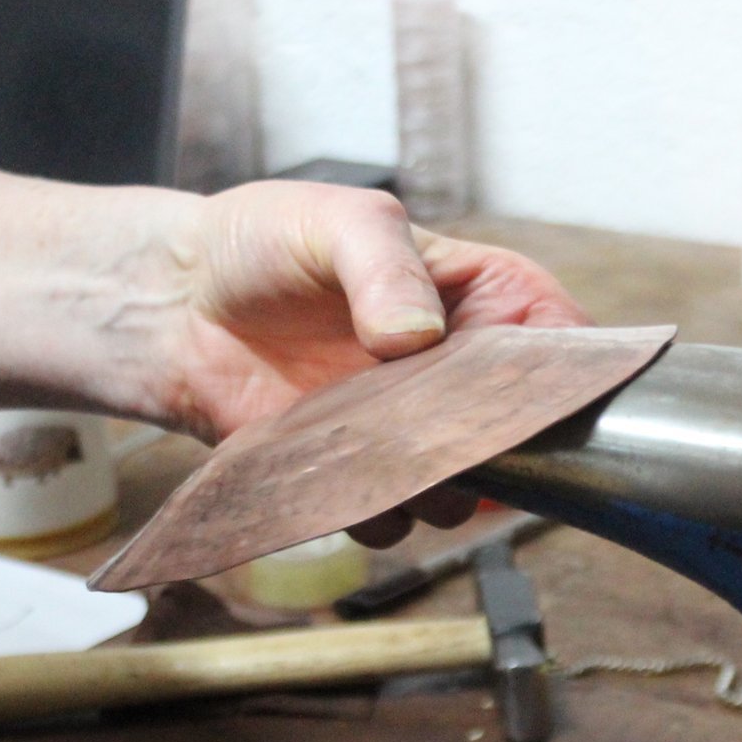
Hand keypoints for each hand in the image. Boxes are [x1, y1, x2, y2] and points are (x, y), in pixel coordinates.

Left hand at [146, 182, 592, 544]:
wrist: (174, 303)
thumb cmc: (263, 242)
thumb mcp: (336, 222)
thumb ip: (384, 266)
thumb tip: (417, 335)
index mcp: (483, 298)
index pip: (563, 345)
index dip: (566, 378)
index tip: (536, 398)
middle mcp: (460, 374)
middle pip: (524, 437)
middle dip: (496, 448)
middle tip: (443, 430)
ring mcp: (412, 431)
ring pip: (463, 491)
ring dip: (431, 487)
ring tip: (375, 446)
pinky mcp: (359, 474)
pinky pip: (392, 519)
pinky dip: (370, 510)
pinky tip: (330, 468)